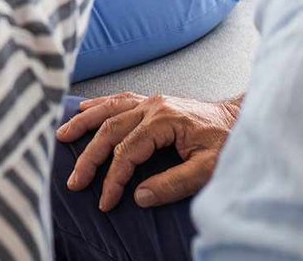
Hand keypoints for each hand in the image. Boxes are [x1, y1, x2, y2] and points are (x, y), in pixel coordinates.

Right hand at [57, 91, 241, 210]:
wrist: (241, 118)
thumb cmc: (226, 143)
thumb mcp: (206, 169)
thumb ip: (173, 184)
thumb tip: (138, 197)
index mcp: (163, 120)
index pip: (127, 152)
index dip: (113, 179)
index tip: (105, 202)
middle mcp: (152, 105)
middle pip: (110, 130)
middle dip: (89, 157)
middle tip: (74, 181)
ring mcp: (151, 100)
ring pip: (108, 109)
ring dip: (83, 123)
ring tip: (61, 136)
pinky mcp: (154, 101)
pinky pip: (119, 99)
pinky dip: (99, 104)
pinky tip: (83, 107)